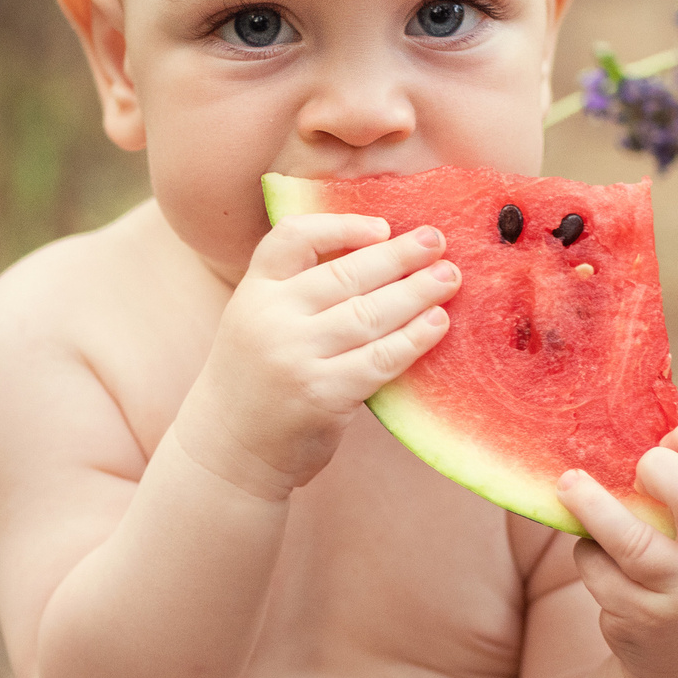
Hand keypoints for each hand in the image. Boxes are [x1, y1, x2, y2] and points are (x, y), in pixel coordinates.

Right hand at [180, 212, 458, 499]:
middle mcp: (270, 318)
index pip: (294, 237)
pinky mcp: (322, 395)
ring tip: (449, 277)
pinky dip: (414, 338)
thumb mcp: (257, 323)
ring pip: (370, 313)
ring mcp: (295, 356)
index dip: (342, 224)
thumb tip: (378, 256)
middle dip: (399, 255)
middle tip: (437, 241)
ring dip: (417, 292)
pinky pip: (380, 358)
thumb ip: (298, 292)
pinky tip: (438, 323)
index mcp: (253, 292)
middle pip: (346, 274)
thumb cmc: (256, 382)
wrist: (228, 452)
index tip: (382, 225)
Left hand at [556, 422, 677, 677]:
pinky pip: (601, 572)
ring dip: (593, 507)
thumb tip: (627, 417)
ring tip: (567, 484)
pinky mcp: (645, 621)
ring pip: (632, 542)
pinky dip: (588, 556)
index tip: (669, 437)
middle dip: (656, 471)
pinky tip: (593, 553)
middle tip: (636, 467)